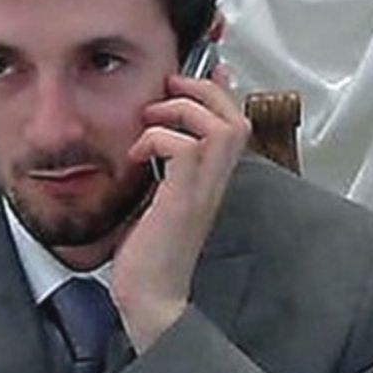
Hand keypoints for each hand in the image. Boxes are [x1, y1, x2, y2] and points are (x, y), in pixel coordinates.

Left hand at [112, 68, 249, 350]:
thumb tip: (147, 145)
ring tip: (151, 119)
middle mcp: (215, 183)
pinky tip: (136, 155)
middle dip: (203, 89)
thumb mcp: (156, 201)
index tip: (192, 74)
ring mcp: (203, 191)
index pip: (233, 123)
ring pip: (218, 126)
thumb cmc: (150, 257)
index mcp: (211, 181)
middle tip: (170, 88)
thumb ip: (162, 173)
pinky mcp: (183, 200)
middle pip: (235, 116)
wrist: (151, 297)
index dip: (218, 92)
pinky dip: (157, 138)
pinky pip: (183, 147)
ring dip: (180, 110)